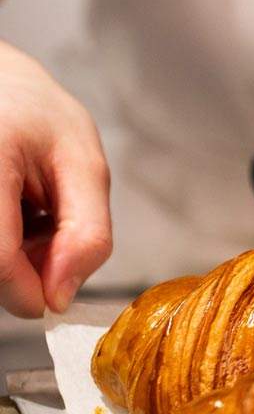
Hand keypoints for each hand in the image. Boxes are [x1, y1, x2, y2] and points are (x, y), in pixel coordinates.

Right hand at [0, 41, 109, 315]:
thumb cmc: (36, 115)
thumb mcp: (84, 163)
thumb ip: (86, 234)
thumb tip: (60, 296)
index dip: (27, 290)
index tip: (53, 298)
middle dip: (25, 268)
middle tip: (45, 223)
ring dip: (12, 255)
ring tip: (25, 209)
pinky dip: (4, 243)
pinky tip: (10, 211)